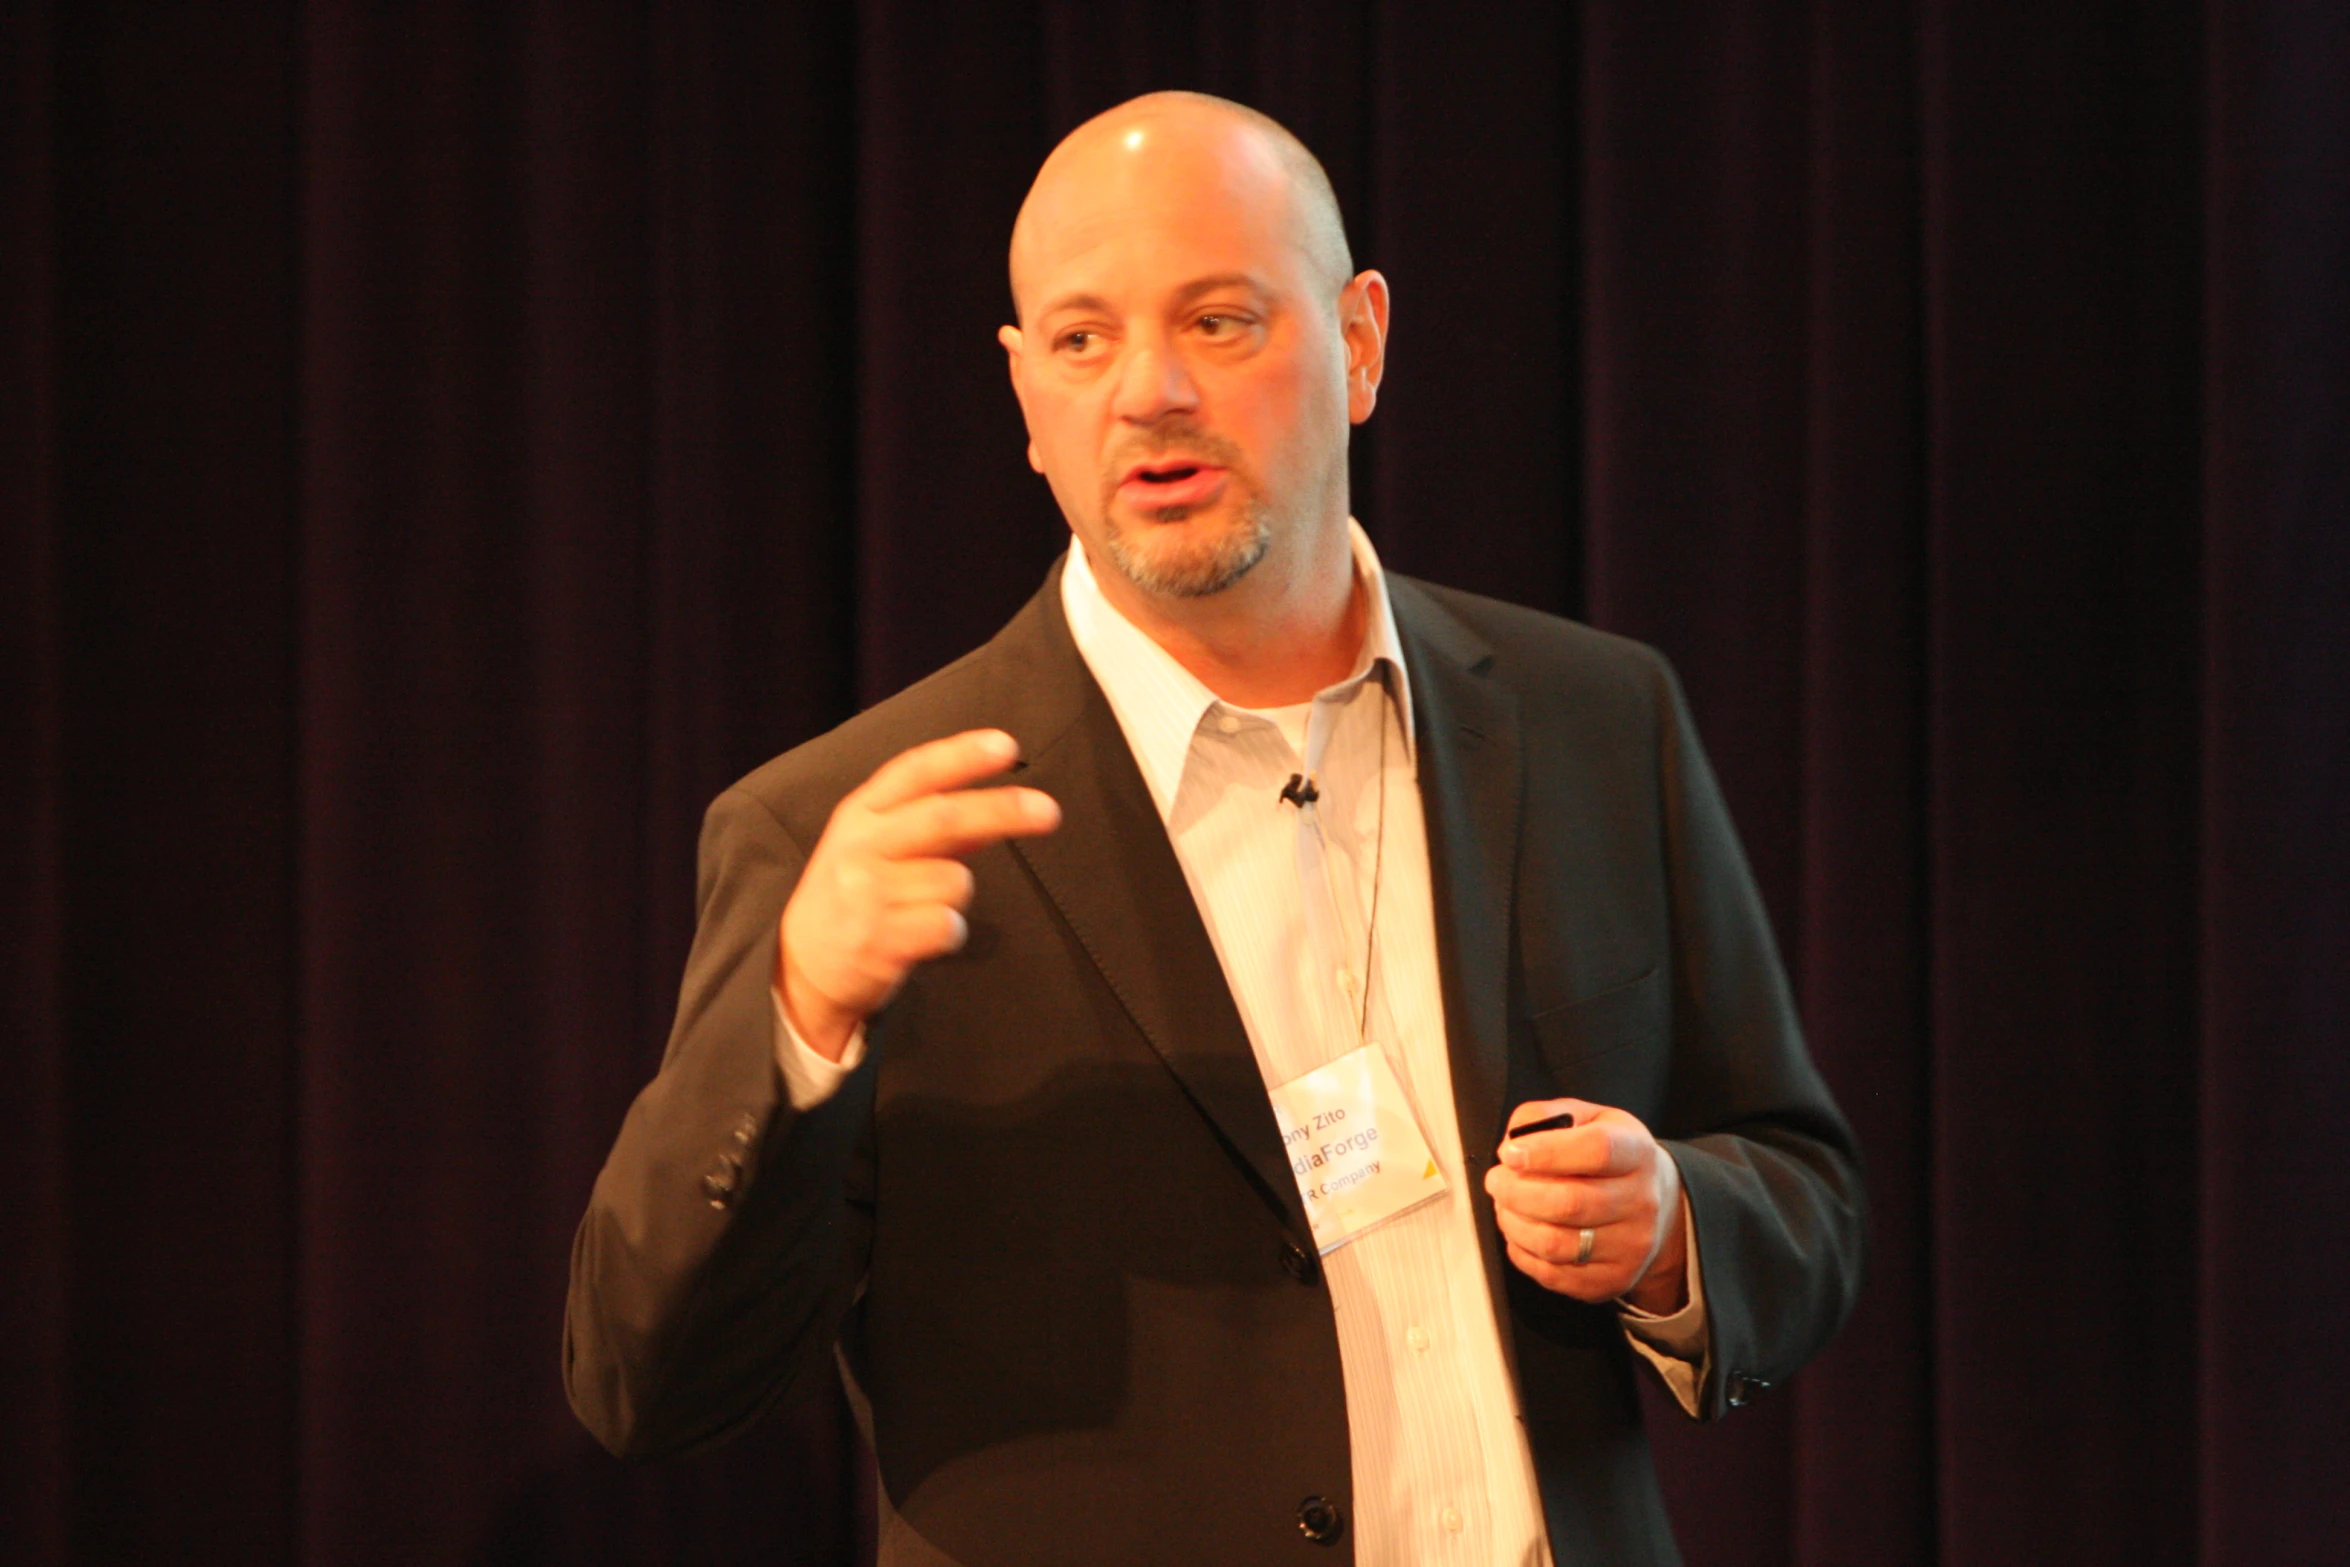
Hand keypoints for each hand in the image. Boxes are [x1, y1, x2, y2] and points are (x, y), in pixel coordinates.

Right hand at [779, 729, 1060, 1060]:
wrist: (801, 968)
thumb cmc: (854, 898)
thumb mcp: (880, 849)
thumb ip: (937, 828)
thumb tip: (1002, 810)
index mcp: (859, 814)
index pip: (915, 772)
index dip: (962, 755)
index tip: (1006, 746)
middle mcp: (860, 847)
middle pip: (944, 817)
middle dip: (1003, 810)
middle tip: (1049, 811)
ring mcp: (866, 893)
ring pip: (955, 880)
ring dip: (958, 896)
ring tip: (922, 910)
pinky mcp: (878, 938)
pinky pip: (948, 924)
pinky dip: (950, 933)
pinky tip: (921, 938)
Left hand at [1485, 1098, 1687, 1313]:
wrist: (1655, 1207)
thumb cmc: (1611, 1160)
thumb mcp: (1588, 1119)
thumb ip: (1546, 1117)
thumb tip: (1513, 1142)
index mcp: (1635, 1152)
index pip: (1596, 1150)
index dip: (1545, 1152)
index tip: (1510, 1153)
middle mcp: (1641, 1201)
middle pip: (1569, 1203)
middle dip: (1515, 1192)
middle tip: (1497, 1181)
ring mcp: (1630, 1245)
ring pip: (1554, 1243)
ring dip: (1514, 1223)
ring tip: (1506, 1206)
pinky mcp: (1613, 1279)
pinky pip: (1552, 1274)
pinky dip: (1522, 1252)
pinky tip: (1522, 1232)